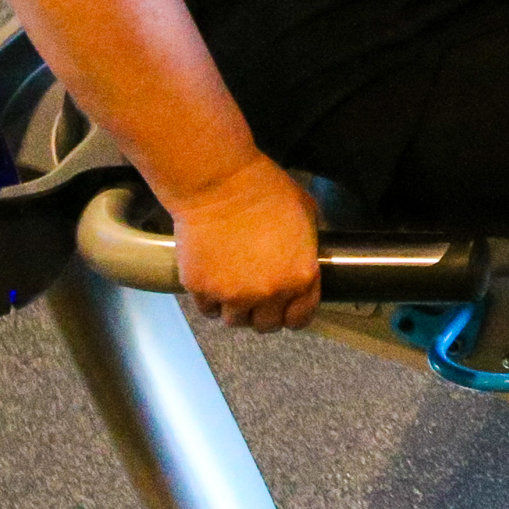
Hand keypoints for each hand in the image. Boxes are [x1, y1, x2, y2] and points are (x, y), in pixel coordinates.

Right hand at [166, 151, 321, 331]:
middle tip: (255, 294)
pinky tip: (212, 278)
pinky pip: (206, 309)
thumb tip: (303, 262)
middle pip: (265, 325)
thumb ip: (307, 250)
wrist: (220, 183)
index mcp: (300, 278)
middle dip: (262, 312)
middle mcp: (268, 294)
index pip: (299, 319)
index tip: (285, 307)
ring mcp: (232, 295)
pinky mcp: (201, 289)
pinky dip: (209, 298)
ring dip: (234, 308)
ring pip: (233, 321)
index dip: (292, 313)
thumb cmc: (267, 191)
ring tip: (231, 286)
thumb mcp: (307, 216)